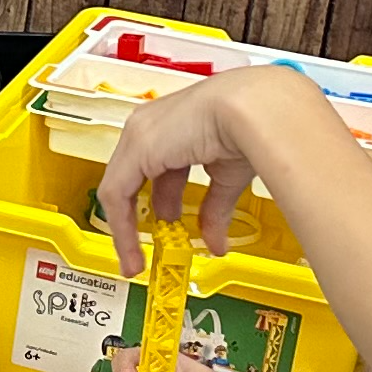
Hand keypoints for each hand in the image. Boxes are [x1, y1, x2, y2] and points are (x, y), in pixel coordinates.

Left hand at [96, 68, 314, 273]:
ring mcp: (139, 136)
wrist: (255, 110)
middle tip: (149, 247)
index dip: (161, 200)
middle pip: (132, 178)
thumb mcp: (226, 176)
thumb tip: (216, 242)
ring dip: (127, 230)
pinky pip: (116, 196)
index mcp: (173, 125)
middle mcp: (149, 127)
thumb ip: (214, 209)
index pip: (155, 166)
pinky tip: (132, 252)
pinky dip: (122, 228)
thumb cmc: (252, 128)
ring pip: (119, 190)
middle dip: (141, 216)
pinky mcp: (135, 150)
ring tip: (135, 261)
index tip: (168, 224)